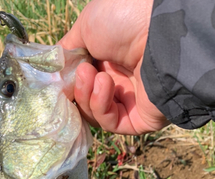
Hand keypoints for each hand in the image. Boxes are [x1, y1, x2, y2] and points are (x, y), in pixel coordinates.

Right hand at [59, 0, 168, 134]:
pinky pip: (111, 122)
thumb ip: (67, 52)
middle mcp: (120, 80)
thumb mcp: (86, 26)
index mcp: (108, 59)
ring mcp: (130, 101)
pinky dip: (101, 106)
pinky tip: (105, 85)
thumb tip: (53, 74)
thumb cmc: (126, 19)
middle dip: (76, 89)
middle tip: (79, 73)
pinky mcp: (138, 120)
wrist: (161, 31)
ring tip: (92, 75)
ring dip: (87, 96)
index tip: (57, 78)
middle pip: (84, 100)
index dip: (67, 82)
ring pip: (94, 114)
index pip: (81, 81)